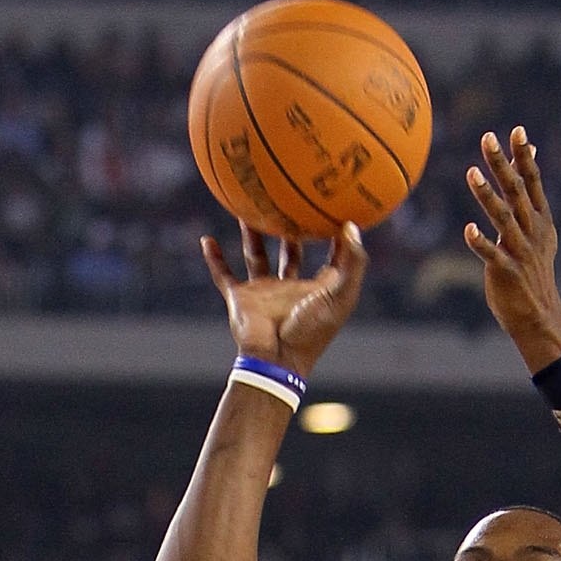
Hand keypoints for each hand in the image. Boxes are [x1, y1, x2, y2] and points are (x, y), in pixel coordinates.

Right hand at [199, 222, 366, 378]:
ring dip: (252, 234)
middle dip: (291, 230)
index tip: (336, 211)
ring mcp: (263, 292)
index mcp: (315, 290)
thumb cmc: (311, 332)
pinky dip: (215, 258)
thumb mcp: (341, 295)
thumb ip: (352, 262)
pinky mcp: (240, 298)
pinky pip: (223, 274)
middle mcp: (289, 288)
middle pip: (290, 252)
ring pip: (256, 255)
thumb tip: (351, 226)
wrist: (274, 358)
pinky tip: (207, 240)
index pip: (329, 259)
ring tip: (248, 208)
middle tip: (289, 202)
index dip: (336, 238)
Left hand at [464, 127, 560, 372]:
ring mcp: (520, 252)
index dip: (523, 157)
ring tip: (471, 174)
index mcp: (540, 220)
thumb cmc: (532, 269)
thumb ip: (529, 193)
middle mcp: (532, 232)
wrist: (539, 315)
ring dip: (487, 196)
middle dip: (501, 165)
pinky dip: (480, 242)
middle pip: (516, 192)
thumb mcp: (536, 229)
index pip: (532, 182)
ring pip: (503, 218)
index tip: (516, 131)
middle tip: (487, 139)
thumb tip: (530, 153)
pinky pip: (492, 255)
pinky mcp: (507, 272)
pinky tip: (468, 229)